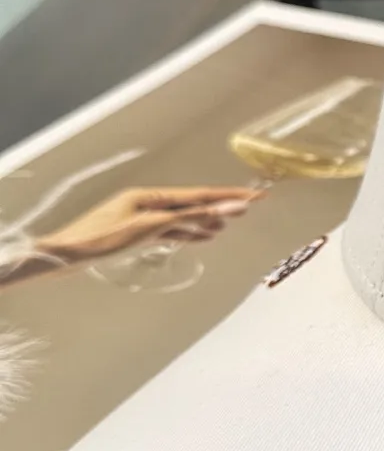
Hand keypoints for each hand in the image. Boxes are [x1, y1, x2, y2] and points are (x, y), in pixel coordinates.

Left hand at [34, 186, 266, 264]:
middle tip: (248, 208)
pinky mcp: (134, 231)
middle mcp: (146, 202)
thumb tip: (222, 210)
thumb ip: (188, 218)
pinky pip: (169, 229)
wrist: (62, 255)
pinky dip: (186, 232)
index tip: (254, 197)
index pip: (198, 195)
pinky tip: (199, 237)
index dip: (228, 197)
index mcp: (149, 195)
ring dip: (204, 221)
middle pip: (191, 203)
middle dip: (220, 206)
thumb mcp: (148, 227)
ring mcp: (140, 216)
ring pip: (181, 217)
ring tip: (227, 227)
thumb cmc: (100, 240)